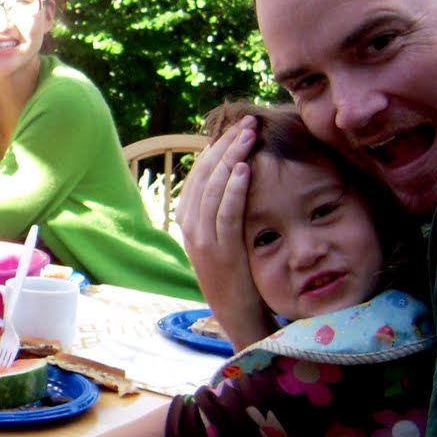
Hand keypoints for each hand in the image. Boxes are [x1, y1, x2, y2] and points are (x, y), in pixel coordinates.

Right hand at [175, 117, 274, 345]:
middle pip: (203, 175)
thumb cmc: (239, 273)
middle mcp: (189, 227)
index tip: (238, 127)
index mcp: (187, 220)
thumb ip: (224, 210)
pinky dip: (233, 189)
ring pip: (212, 189)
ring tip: (249, 135)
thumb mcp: (225, 237)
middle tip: (248, 122)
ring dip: (231, 158)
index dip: (216, 147)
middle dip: (226, 144)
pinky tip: (245, 168)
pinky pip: (224, 213)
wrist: (237, 314)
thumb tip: (238, 175)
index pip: (198, 173)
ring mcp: (201, 240)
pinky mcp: (220, 251)